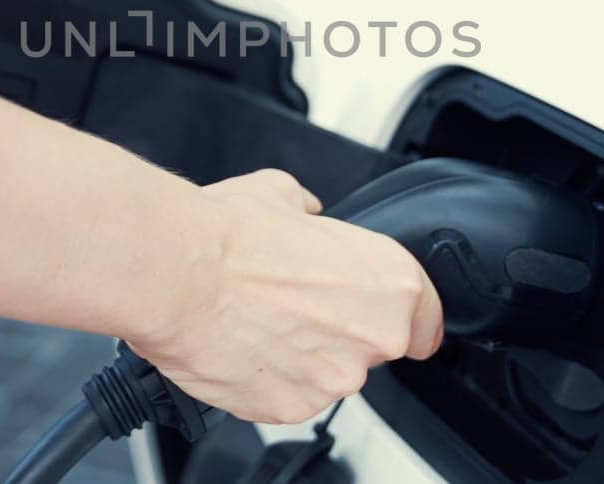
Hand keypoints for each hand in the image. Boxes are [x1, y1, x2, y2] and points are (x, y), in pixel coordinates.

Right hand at [129, 170, 443, 424]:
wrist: (175, 274)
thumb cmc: (227, 235)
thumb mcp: (282, 194)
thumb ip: (311, 213)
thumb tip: (306, 215)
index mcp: (390, 283)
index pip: (428, 320)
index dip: (402, 316)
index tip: (379, 313)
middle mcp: (372, 337)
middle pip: (375, 347)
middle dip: (340, 330)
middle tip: (295, 303)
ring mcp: (333, 380)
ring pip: (329, 374)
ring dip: (303, 355)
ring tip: (258, 321)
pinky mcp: (291, 408)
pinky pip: (289, 396)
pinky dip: (269, 378)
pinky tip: (242, 344)